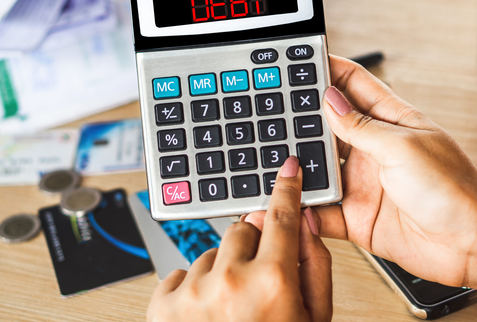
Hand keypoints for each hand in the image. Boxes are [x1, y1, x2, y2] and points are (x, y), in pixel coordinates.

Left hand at [147, 156, 332, 321]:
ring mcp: (192, 293)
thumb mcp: (314, 319)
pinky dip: (193, 289)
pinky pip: (180, 272)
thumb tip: (304, 223)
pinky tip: (207, 317)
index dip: (286, 188)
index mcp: (273, 284)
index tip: (287, 169)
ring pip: (211, 253)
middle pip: (243, 228)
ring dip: (223, 271)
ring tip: (231, 311)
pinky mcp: (162, 305)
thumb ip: (314, 266)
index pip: (281, 215)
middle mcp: (229, 281)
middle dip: (254, 246)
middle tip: (260, 281)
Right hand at [247, 55, 476, 293]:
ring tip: (276, 158)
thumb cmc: (455, 191)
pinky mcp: (355, 218)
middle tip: (272, 110)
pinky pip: (320, 211)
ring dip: (299, 165)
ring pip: (317, 168)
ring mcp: (363, 183)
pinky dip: (303, 209)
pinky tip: (291, 203)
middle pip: (328, 126)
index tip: (298, 61)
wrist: (470, 247)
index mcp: (391, 122)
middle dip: (301, 117)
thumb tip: (330, 99)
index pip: (354, 85)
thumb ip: (361, 126)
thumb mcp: (403, 147)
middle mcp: (374, 150)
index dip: (327, 70)